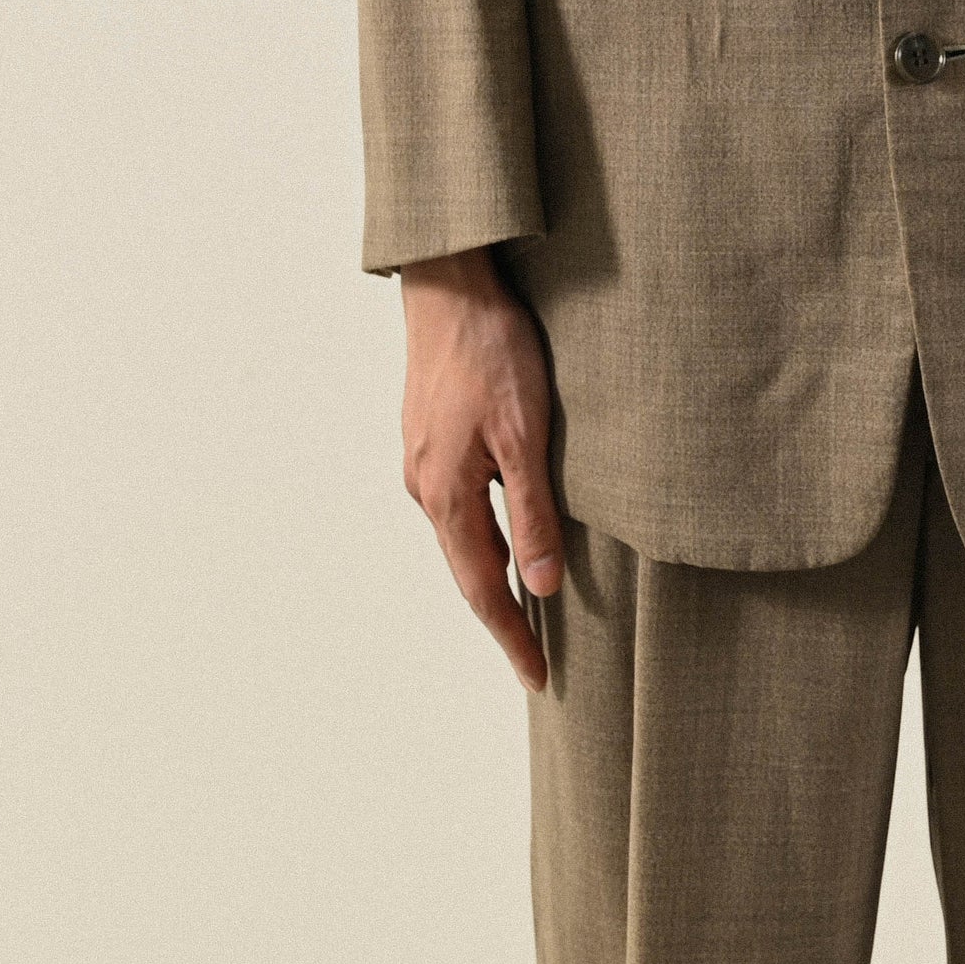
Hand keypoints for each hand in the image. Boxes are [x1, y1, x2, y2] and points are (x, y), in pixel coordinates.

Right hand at [399, 248, 563, 690]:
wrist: (449, 286)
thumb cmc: (492, 351)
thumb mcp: (525, 432)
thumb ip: (533, 510)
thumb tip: (542, 585)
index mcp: (446, 494)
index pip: (483, 587)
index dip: (511, 634)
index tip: (538, 677)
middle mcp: (425, 486)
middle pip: (468, 568)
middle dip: (502, 615)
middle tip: (537, 656)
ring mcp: (423, 462)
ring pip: (463, 535)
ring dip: (493, 572)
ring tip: (529, 605)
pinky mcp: (431, 437)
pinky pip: (460, 503)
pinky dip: (485, 532)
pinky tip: (509, 532)